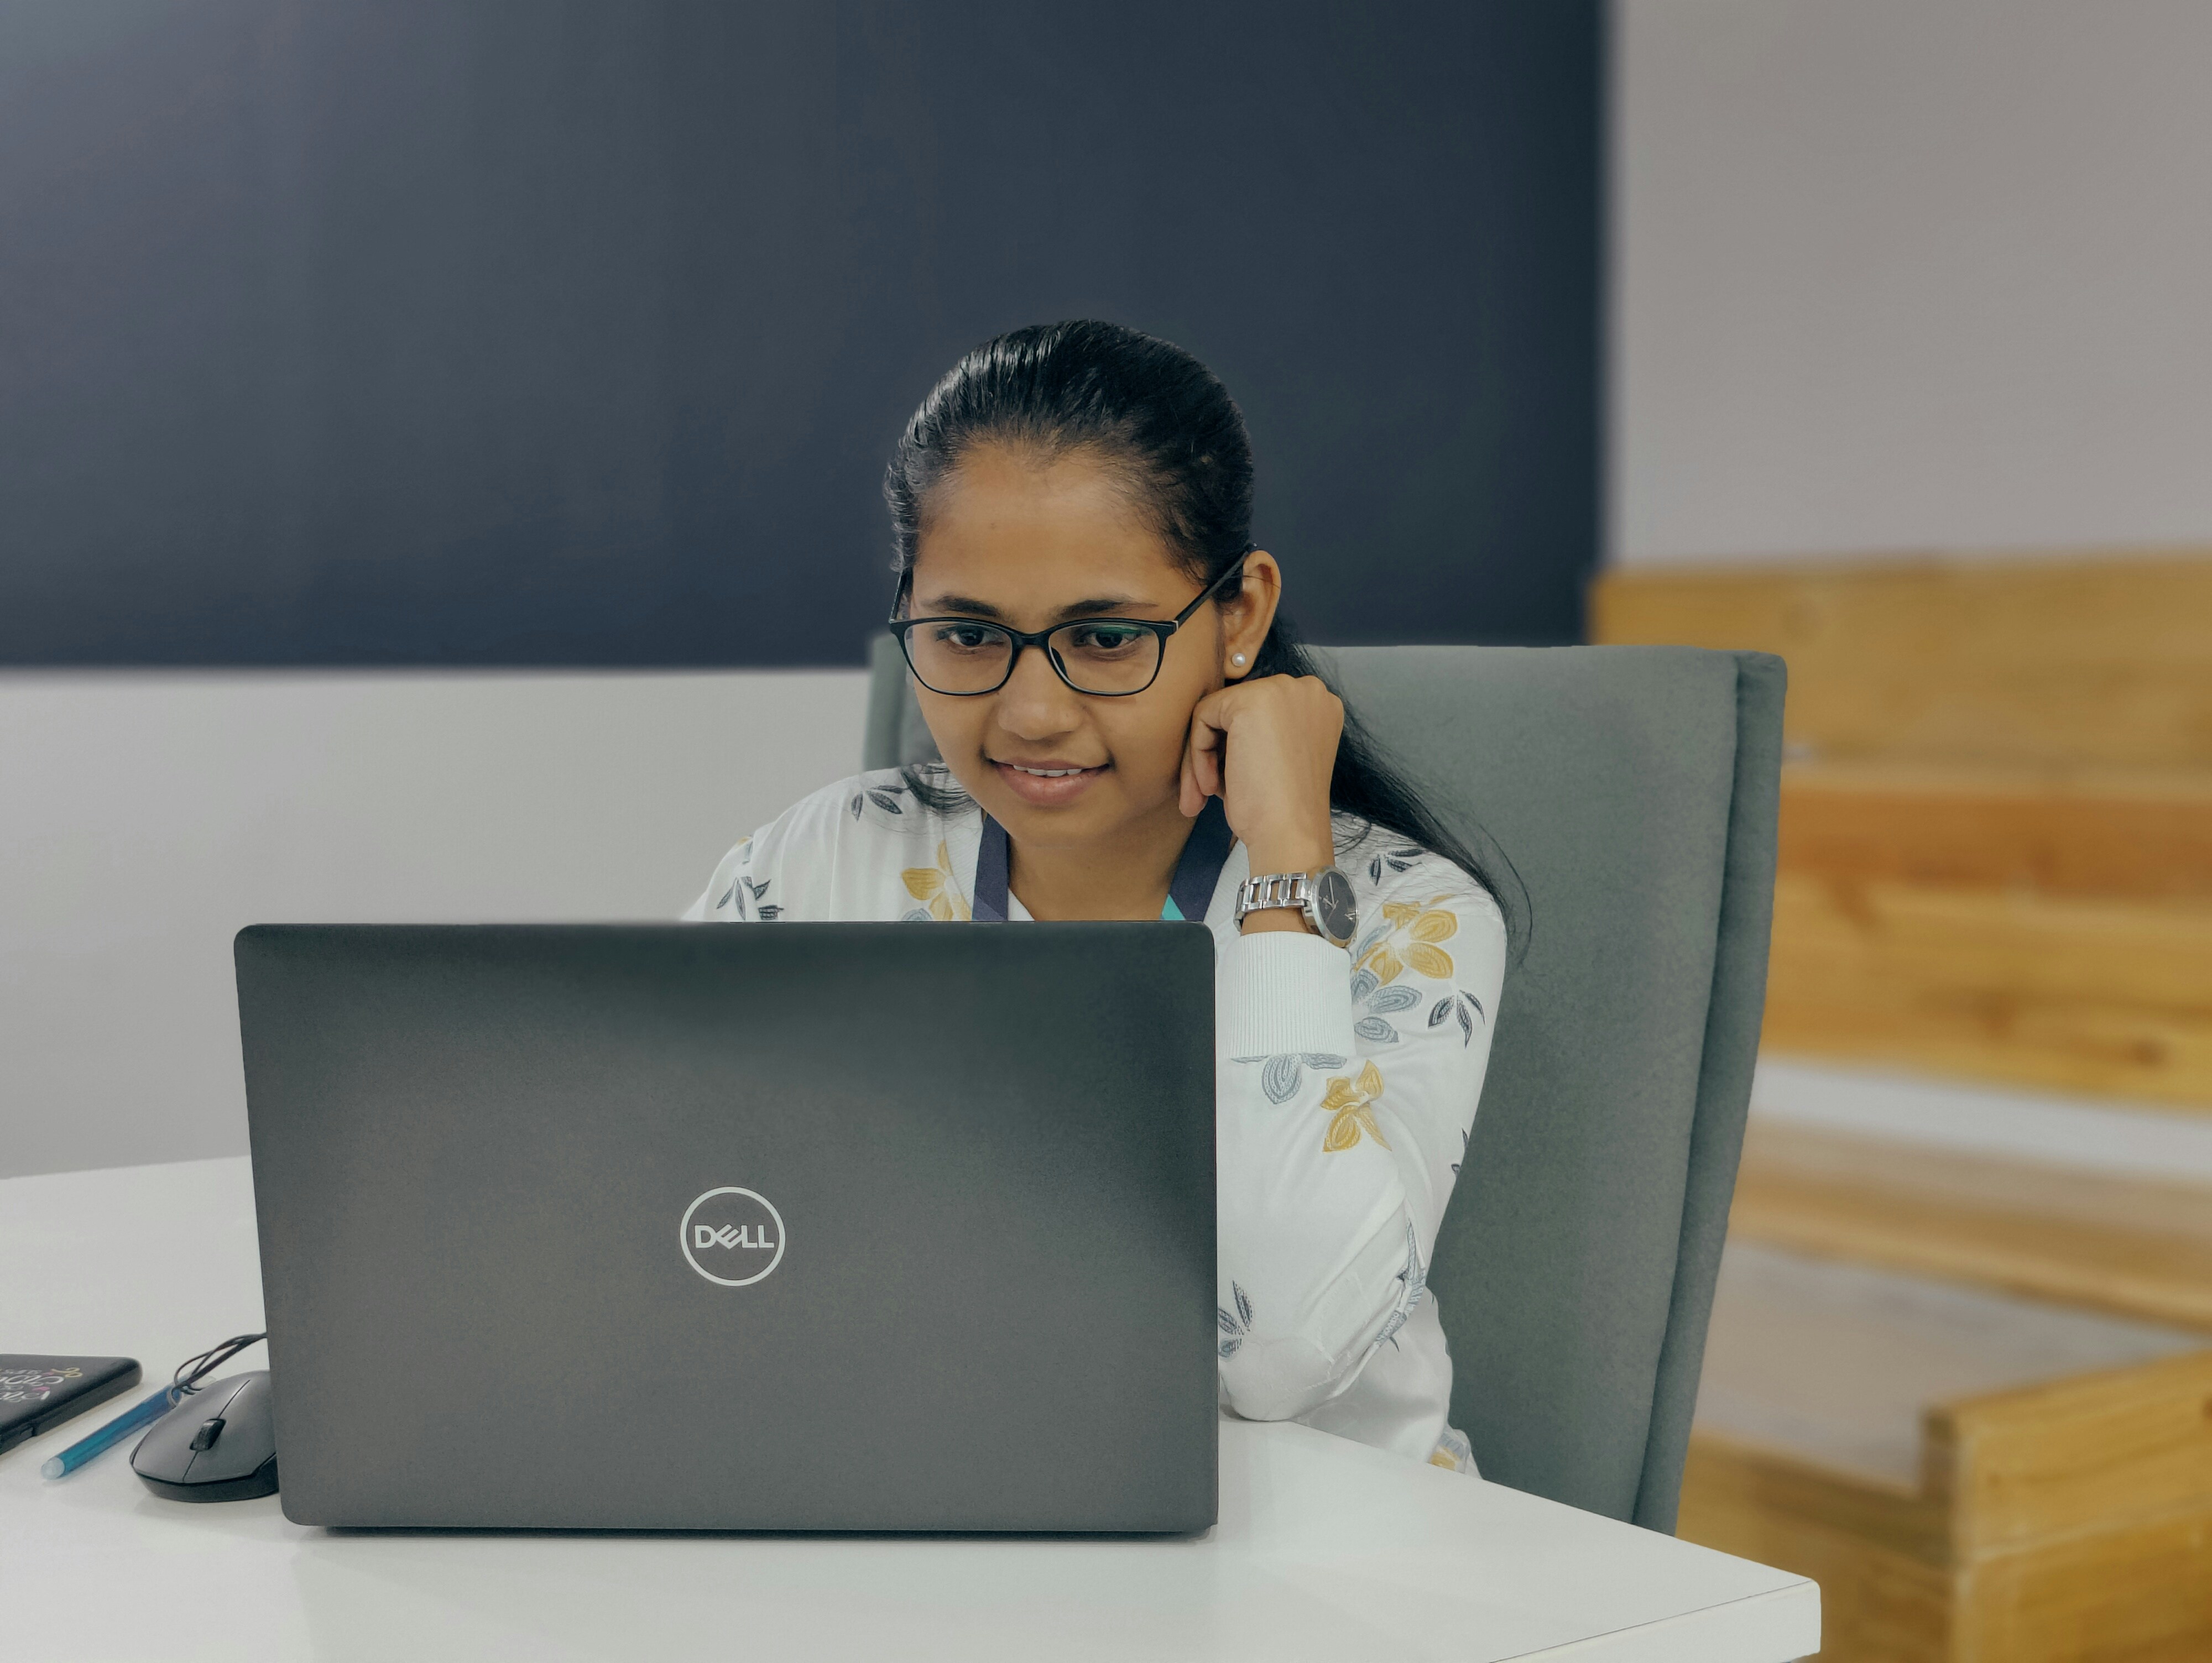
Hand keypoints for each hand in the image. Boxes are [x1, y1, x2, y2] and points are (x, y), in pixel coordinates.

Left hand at [1179, 674, 1342, 909]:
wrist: (1291, 833)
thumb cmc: (1284, 810)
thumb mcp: (1280, 760)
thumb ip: (1262, 734)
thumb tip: (1220, 728)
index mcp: (1319, 706)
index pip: (1260, 714)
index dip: (1238, 749)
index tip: (1228, 784)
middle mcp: (1306, 689)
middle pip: (1238, 711)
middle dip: (1217, 753)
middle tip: (1207, 793)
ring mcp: (1280, 690)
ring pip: (1218, 714)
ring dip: (1204, 757)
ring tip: (1206, 795)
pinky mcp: (1250, 700)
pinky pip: (1203, 718)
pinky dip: (1198, 754)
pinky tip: (1212, 786)